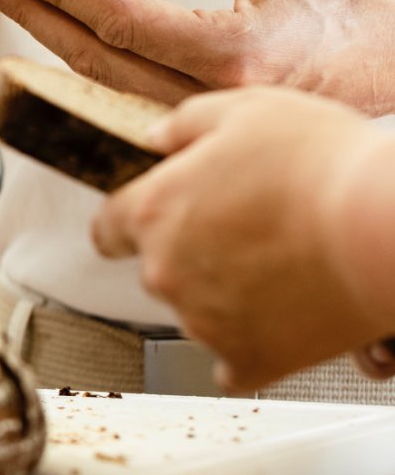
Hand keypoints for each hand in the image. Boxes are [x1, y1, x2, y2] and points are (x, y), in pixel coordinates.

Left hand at [0, 0, 394, 110]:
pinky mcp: (206, 131)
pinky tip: (53, 38)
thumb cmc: (366, 4)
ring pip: (103, 87)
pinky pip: (124, 102)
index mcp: (229, 53)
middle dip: (28, 14)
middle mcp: (209, 100)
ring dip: (45, 41)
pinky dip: (83, 69)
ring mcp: (206, 125)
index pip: (118, 20)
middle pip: (92, 59)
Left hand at [92, 87, 394, 391]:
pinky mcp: (249, 360)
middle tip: (251, 229)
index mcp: (154, 210)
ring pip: (198, 310)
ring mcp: (204, 321)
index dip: (127, 223)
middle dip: (193, 251)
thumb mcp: (245, 110)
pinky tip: (282, 317)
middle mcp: (166, 271)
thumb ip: (185, 124)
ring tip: (284, 262)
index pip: (107, 228)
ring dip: (227, 293)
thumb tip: (156, 139)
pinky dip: (252, 345)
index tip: (146, 224)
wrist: (385, 228)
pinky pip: (233, 364)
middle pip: (159, 267)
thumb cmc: (323, 165)